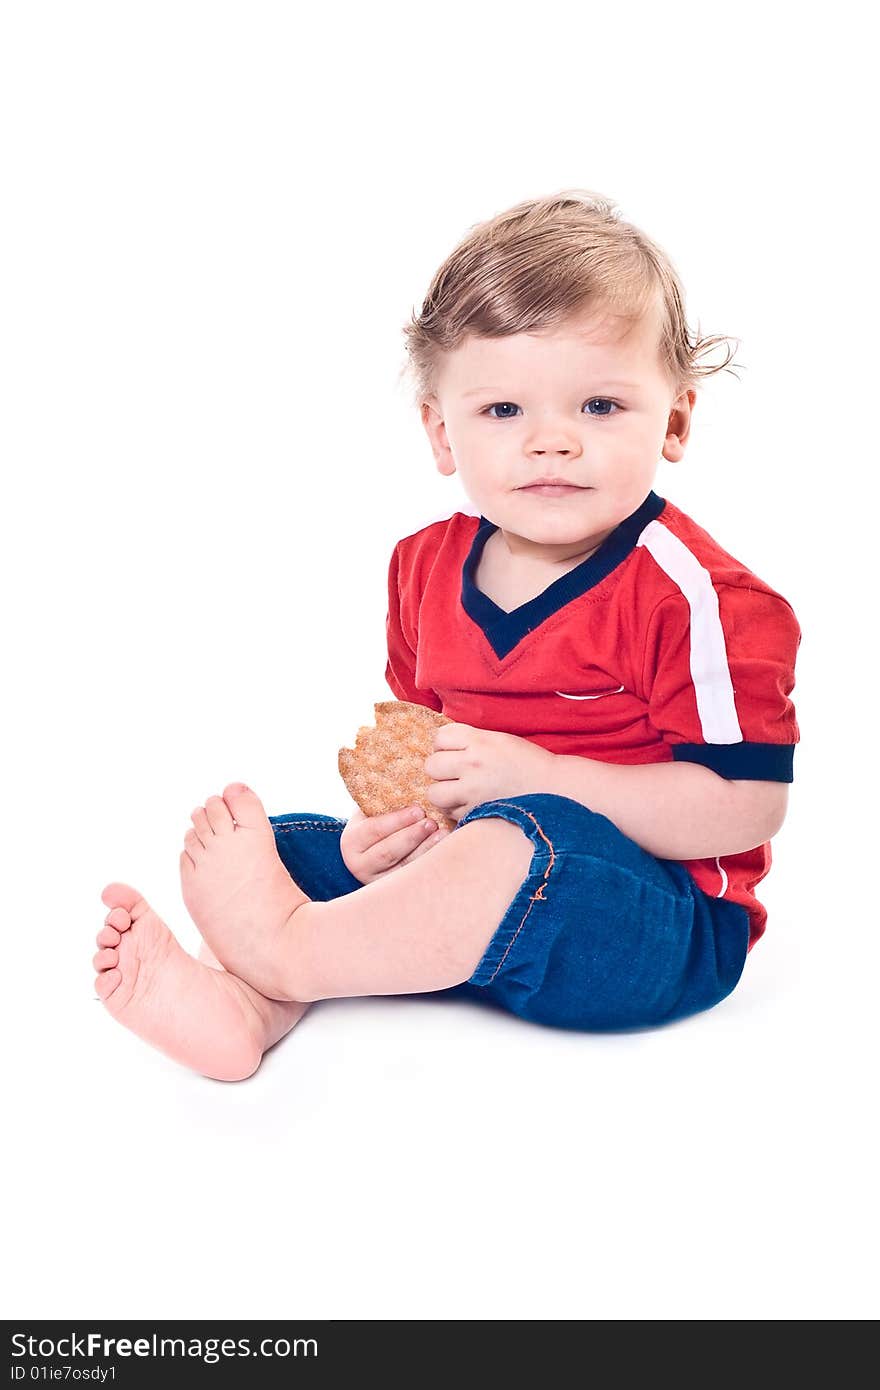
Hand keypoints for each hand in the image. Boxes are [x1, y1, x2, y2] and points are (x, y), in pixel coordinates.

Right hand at [339, 805, 451, 885]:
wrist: (374, 847)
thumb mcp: (372, 810)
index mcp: (352, 841)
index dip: (397, 820)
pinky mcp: (397, 888)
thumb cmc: (378, 820)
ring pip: (404, 866)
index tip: (418, 809)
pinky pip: (416, 876)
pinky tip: (444, 848)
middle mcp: (361, 865)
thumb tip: (403, 769)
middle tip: (430, 821)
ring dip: (425, 848)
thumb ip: (381, 797)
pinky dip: (431, 860)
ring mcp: (379, 880)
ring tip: (442, 832)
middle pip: (388, 851)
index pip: (374, 830)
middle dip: (412, 835)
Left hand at [423, 723, 553, 821]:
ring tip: (456, 792)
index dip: (444, 745)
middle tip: (454, 773)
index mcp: (480, 741)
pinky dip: (455, 810)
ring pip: (434, 793)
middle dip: (440, 769)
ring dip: (442, 792)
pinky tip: (469, 805)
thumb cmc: (529, 763)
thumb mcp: (501, 740)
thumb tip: (445, 745)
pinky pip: (449, 812)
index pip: (440, 737)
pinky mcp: (477, 812)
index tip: (454, 752)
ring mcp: (473, 791)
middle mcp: (473, 764)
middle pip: (431, 765)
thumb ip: (473, 741)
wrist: (555, 789)